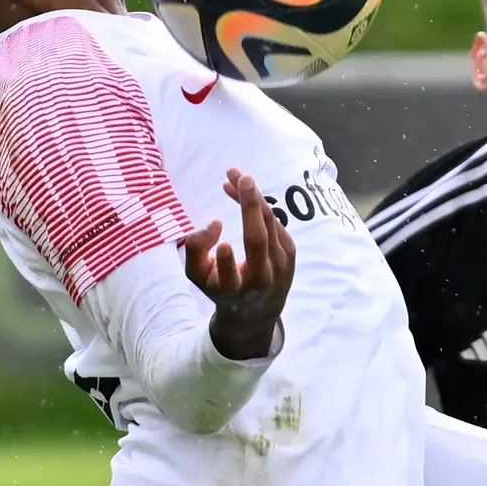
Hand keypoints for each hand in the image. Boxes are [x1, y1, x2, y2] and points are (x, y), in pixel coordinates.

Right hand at [183, 169, 296, 359]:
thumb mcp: (199, 276)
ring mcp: (280, 265)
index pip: (230, 277)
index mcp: (234, 290)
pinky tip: (244, 190)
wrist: (258, 310)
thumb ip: (195, 251)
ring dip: (252, 196)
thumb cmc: (221, 288)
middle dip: (250, 208)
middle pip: (258, 241)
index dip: (226, 262)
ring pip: (268, 223)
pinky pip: (273, 221)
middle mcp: (261, 278)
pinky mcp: (291, 252)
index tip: (223, 245)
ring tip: (232, 175)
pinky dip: (259, 204)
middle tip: (242, 178)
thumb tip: (215, 224)